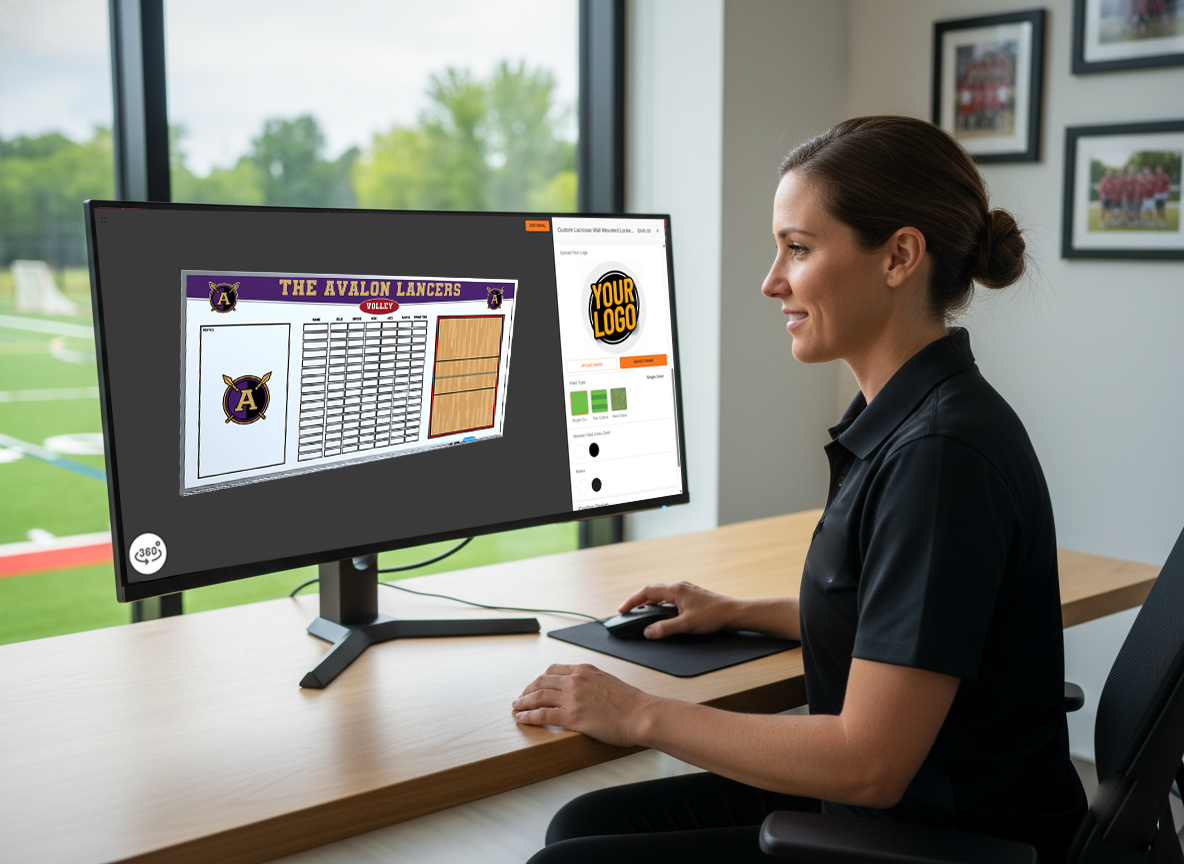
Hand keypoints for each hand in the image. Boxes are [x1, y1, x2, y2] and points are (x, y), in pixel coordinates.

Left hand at [512, 663, 659, 746]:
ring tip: (516, 707)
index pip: (554, 669)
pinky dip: (528, 716)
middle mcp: (575, 680)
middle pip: (542, 681)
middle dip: (527, 689)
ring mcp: (572, 698)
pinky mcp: (572, 716)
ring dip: (523, 702)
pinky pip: (542, 714)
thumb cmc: (631, 703)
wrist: (641, 714)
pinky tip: (522, 718)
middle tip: (520, 697)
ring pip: (538, 696)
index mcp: (585, 670)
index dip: (540, 678)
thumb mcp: (608, 681)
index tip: (535, 685)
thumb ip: (592, 682)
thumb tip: (584, 691)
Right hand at [617, 581, 736, 638]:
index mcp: (676, 590)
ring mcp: (686, 590)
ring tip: (640, 612)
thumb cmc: (713, 616)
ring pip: (661, 593)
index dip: (632, 601)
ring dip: (649, 601)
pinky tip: (660, 613)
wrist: (734, 613)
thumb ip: (665, 628)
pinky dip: (659, 603)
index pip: (647, 592)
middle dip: (637, 600)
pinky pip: (669, 597)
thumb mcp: (686, 625)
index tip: (622, 610)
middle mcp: (679, 586)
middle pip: (652, 590)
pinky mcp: (691, 596)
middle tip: (627, 611)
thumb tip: (647, 632)